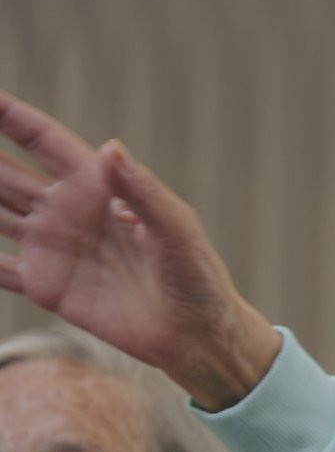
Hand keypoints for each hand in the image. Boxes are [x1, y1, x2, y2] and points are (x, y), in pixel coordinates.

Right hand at [0, 90, 278, 407]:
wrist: (196, 335)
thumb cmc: (197, 277)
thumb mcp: (178, 231)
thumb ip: (143, 191)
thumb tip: (112, 148)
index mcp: (97, 186)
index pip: (43, 141)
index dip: (10, 116)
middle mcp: (66, 210)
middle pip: (5, 172)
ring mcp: (52, 246)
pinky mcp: (45, 285)